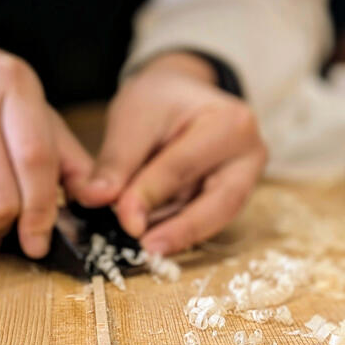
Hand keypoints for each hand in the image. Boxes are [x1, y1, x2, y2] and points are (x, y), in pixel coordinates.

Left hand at [77, 52, 266, 253]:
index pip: (184, 166)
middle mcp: (249, 155)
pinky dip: (176, 230)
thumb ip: (117, 159)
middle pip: (218, 203)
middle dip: (181, 230)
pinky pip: (205, 220)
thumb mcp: (133, 118)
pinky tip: (150, 238)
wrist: (177, 94)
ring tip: (141, 247)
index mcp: (232, 123)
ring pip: (213, 218)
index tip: (122, 218)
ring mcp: (245, 179)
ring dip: (176, 234)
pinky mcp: (230, 197)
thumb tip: (95, 198)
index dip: (150, 194)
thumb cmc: (159, 99)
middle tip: (147, 250)